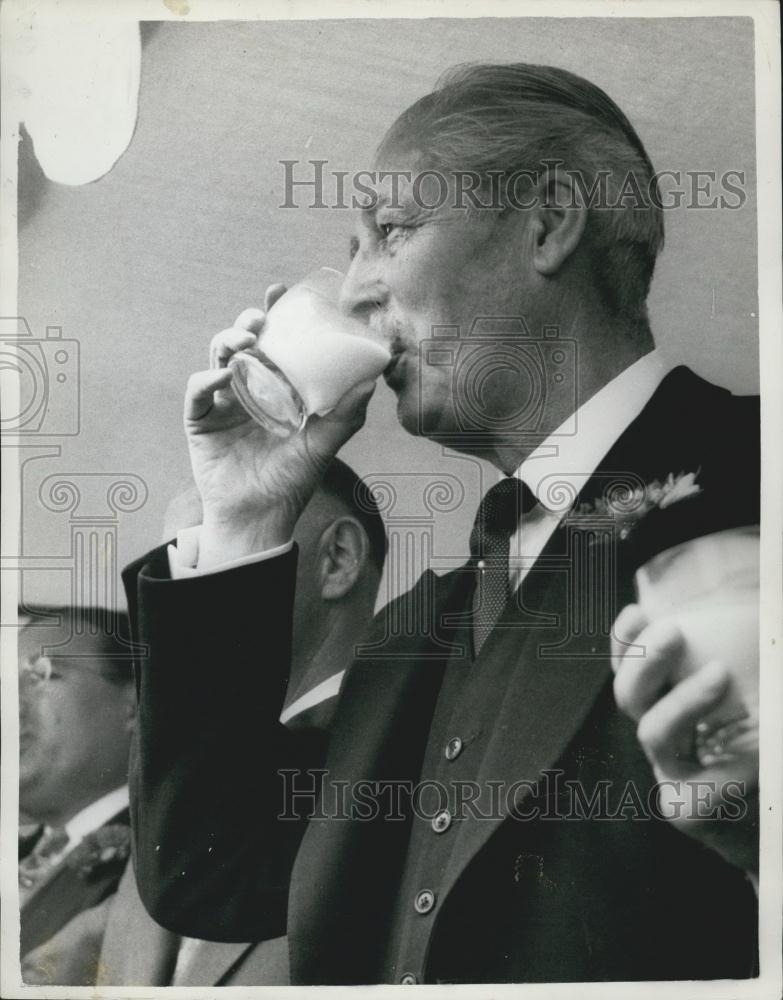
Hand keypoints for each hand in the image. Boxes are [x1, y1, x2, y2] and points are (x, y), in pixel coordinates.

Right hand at [185, 284, 376, 568]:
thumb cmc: (292, 480)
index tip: (281, 291)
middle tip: (260, 320)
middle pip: (243, 341)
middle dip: (248, 322)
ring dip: (226, 342)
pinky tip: (222, 377)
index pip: (277, 340)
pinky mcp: (200, 419)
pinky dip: (206, 379)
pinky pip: (197, 391)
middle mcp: (249, 386)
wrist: (259, 517)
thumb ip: (346, 415)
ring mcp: (223, 401)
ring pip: (217, 356)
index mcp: (278, 385)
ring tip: (243, 342)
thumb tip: (374, 380)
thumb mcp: (324, 445)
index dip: (276, 313)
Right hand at [612, 604, 758, 875]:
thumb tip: (758, 617)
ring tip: (719, 673)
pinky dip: (735, 761)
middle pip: (630, 695)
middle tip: (670, 632)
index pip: (633, 669)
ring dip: (683, 700)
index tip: (636, 612)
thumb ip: (735, 673)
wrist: (775, 828)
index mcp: (669, 708)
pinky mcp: (690, 810)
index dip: (626, 641)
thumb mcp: (750, 708)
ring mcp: (671, 776)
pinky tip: (761, 750)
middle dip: (643, 659)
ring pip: (655, 732)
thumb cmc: (764, 763)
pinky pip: (702, 781)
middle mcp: (663, 740)